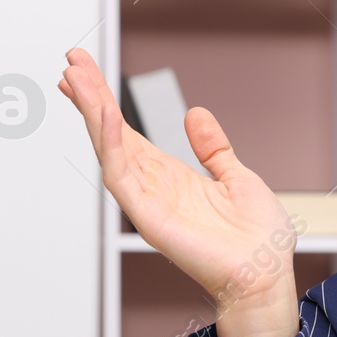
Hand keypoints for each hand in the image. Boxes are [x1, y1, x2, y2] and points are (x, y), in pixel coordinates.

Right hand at [57, 48, 299, 319]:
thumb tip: (195, 115)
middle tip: (72, 61)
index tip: (89, 70)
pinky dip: (112, 144)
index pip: (130, 133)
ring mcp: (148, 202)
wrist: (265, 276)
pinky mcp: (148, 217)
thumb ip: (213, 148)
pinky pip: (123, 175)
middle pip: (112, 135)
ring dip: (92, 112)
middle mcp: (155, 187)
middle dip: (90, 97)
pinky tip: (105, 114)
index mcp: (173, 177)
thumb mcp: (238, 177)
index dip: (108, 102)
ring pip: (110, 149)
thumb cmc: (257, 241)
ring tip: (77, 77)